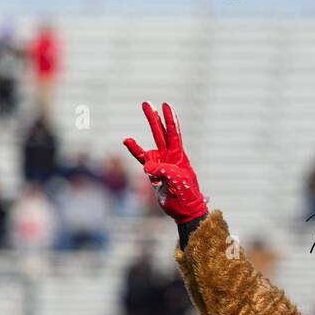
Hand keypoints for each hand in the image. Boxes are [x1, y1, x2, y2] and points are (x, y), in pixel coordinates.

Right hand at [123, 102, 206, 223]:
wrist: (184, 211)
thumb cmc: (186, 196)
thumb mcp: (179, 183)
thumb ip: (165, 172)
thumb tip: (148, 168)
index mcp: (179, 156)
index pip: (174, 134)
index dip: (170, 120)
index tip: (166, 105)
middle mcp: (169, 156)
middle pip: (160, 133)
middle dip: (154, 118)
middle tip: (146, 103)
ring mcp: (160, 163)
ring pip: (150, 146)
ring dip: (143, 139)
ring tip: (138, 138)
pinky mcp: (152, 172)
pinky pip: (141, 159)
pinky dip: (134, 150)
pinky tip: (127, 140)